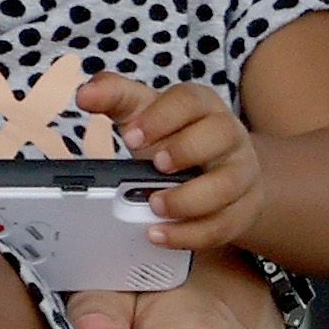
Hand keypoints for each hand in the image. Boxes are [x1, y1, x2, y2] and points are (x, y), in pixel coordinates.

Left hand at [83, 73, 265, 254]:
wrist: (222, 172)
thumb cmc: (177, 139)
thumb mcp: (146, 115)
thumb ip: (115, 98)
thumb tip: (85, 94)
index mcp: (203, 106)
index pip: (190, 100)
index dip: (161, 117)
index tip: (131, 137)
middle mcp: (229, 135)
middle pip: (220, 133)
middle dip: (185, 150)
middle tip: (155, 165)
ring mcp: (240, 173)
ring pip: (227, 185)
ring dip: (188, 199)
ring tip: (154, 206)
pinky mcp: (242, 209)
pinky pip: (223, 225)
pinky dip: (189, 234)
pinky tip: (160, 234)